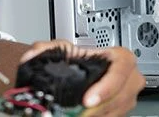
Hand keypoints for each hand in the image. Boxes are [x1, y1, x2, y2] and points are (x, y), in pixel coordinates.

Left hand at [20, 40, 144, 116]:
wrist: (74, 70)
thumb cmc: (75, 59)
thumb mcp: (61, 49)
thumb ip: (44, 49)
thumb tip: (30, 56)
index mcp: (120, 58)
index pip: (122, 69)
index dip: (107, 86)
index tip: (88, 100)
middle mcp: (128, 79)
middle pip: (121, 97)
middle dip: (99, 108)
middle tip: (79, 113)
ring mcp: (125, 97)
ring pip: (115, 112)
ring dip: (96, 115)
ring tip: (75, 116)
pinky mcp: (119, 110)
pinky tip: (80, 116)